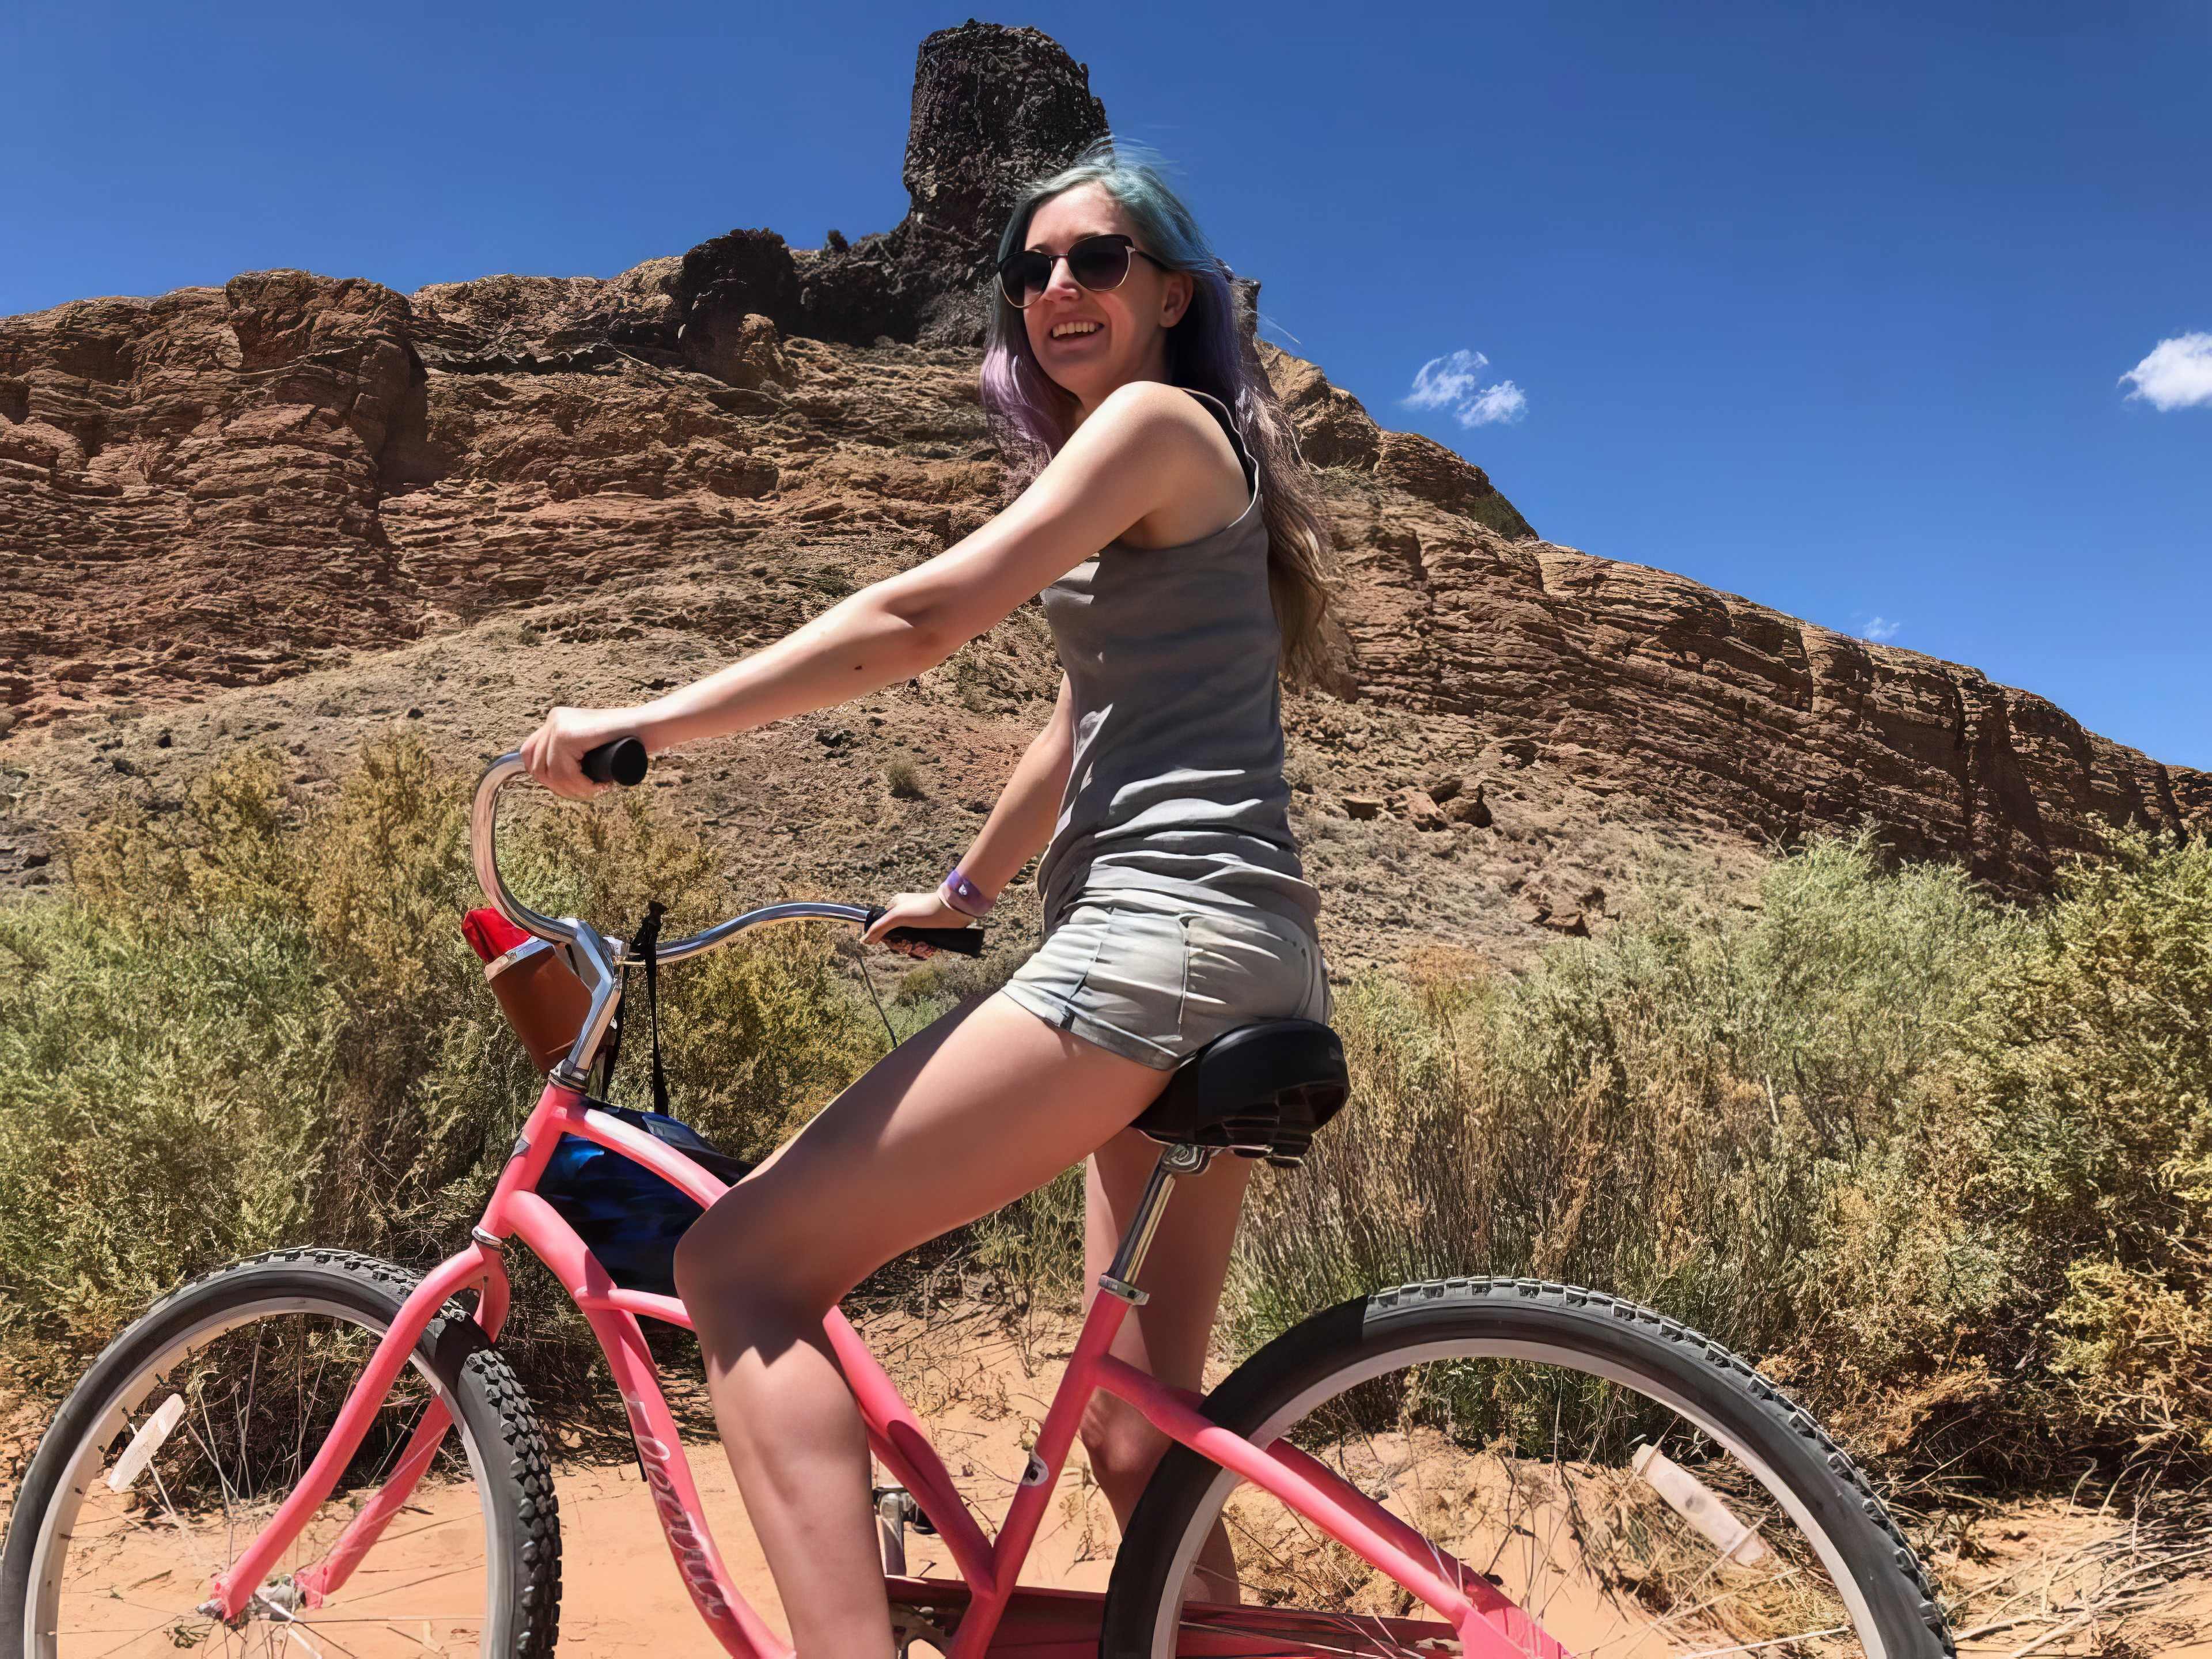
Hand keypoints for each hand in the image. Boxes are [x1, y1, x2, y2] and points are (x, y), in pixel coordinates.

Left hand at [519, 706, 649, 799]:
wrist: (650, 726)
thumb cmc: (627, 740)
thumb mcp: (591, 744)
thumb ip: (573, 752)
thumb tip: (551, 778)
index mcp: (555, 722)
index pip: (531, 757)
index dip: (549, 780)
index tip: (573, 787)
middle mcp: (554, 720)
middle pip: (537, 767)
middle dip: (561, 788)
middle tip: (588, 792)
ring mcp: (560, 725)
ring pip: (551, 772)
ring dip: (573, 790)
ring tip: (596, 790)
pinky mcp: (571, 734)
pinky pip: (564, 771)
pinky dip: (579, 786)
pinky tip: (597, 786)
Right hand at [864, 889, 976, 958]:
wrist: (953, 910)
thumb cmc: (924, 909)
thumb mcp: (898, 917)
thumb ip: (880, 927)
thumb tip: (863, 940)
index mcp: (896, 905)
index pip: (882, 925)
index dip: (884, 936)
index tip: (891, 942)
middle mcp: (906, 912)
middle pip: (895, 934)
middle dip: (900, 943)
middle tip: (907, 945)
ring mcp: (918, 921)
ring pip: (908, 940)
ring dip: (912, 947)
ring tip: (918, 948)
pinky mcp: (929, 929)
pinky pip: (920, 942)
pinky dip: (922, 947)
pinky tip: (926, 949)